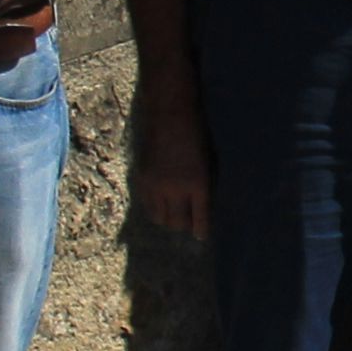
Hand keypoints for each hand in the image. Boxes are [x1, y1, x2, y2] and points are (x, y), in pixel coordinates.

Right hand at [133, 104, 210, 241]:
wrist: (170, 114)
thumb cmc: (197, 135)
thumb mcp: (209, 162)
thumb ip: (205, 185)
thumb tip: (201, 206)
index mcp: (198, 184)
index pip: (200, 217)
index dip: (201, 229)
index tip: (201, 236)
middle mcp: (176, 189)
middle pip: (177, 222)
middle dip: (184, 225)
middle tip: (188, 224)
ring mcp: (156, 185)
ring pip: (160, 217)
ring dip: (168, 219)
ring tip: (174, 215)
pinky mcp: (142, 179)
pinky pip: (147, 204)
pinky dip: (154, 208)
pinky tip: (161, 204)